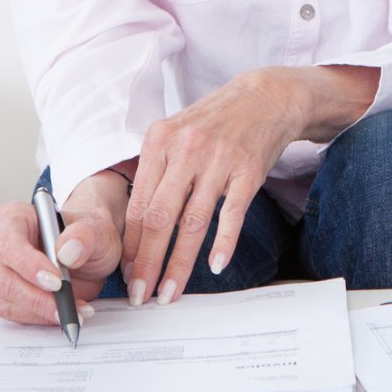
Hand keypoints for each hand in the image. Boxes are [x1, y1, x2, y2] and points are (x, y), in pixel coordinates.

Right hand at [0, 171, 125, 324]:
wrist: (87, 251)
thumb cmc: (83, 234)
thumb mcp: (95, 227)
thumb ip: (84, 234)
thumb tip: (67, 251)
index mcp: (13, 217)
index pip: (10, 243)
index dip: (30, 265)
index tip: (56, 282)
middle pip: (4, 277)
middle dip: (37, 297)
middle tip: (66, 306)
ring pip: (6, 299)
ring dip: (41, 311)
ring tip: (73, 311)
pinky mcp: (3, 294)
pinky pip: (13, 313)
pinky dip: (40, 318)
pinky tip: (63, 313)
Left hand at [122, 65, 378, 304]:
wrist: (266, 97)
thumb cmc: (215, 122)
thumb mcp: (176, 134)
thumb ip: (155, 173)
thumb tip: (134, 228)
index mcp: (159, 141)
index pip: (137, 204)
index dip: (129, 245)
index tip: (126, 274)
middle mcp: (186, 149)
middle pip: (159, 217)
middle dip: (146, 262)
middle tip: (140, 294)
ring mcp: (219, 159)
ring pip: (192, 222)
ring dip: (179, 263)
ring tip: (170, 291)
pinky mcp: (249, 170)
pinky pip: (232, 214)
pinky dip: (223, 243)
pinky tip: (215, 267)